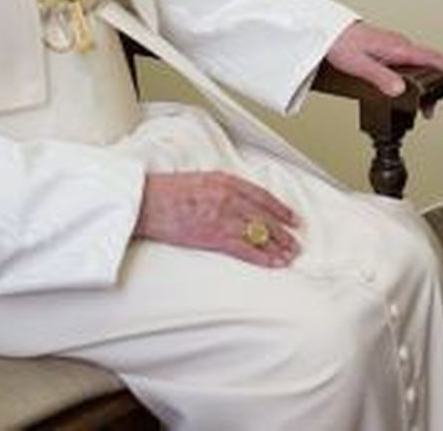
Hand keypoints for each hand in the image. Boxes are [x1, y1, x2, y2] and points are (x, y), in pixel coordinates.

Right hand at [136, 170, 300, 266]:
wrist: (146, 202)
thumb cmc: (167, 192)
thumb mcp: (201, 179)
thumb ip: (222, 188)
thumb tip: (238, 199)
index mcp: (226, 181)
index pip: (263, 196)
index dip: (281, 208)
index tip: (291, 217)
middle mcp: (229, 197)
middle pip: (265, 216)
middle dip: (283, 230)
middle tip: (295, 240)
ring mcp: (224, 217)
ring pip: (259, 232)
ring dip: (278, 245)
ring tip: (289, 254)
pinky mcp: (214, 236)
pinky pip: (245, 249)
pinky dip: (262, 257)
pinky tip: (273, 262)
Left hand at [324, 22, 442, 101]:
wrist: (327, 29)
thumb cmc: (339, 43)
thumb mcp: (359, 65)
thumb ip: (380, 78)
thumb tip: (399, 90)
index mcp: (397, 48)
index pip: (432, 59)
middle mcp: (399, 44)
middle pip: (429, 62)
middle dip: (437, 84)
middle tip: (431, 108)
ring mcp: (393, 44)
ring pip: (418, 62)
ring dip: (425, 80)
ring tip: (420, 102)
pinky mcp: (386, 46)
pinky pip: (409, 59)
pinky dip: (415, 73)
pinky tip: (406, 84)